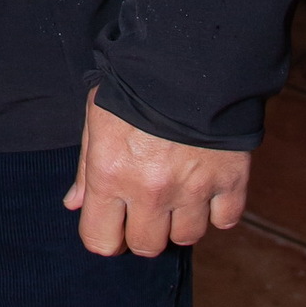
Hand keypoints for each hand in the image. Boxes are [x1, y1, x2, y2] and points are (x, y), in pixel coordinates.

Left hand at [66, 91, 250, 256]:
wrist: (189, 60)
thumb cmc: (133, 87)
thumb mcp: (97, 120)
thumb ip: (86, 169)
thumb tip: (75, 205)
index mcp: (110, 176)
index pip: (101, 241)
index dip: (105, 236)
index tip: (112, 224)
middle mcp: (150, 191)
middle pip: (146, 246)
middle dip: (144, 231)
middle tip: (147, 207)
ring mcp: (193, 190)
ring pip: (186, 237)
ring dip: (181, 222)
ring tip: (178, 194)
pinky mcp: (230, 181)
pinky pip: (225, 221)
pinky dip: (217, 211)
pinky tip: (208, 189)